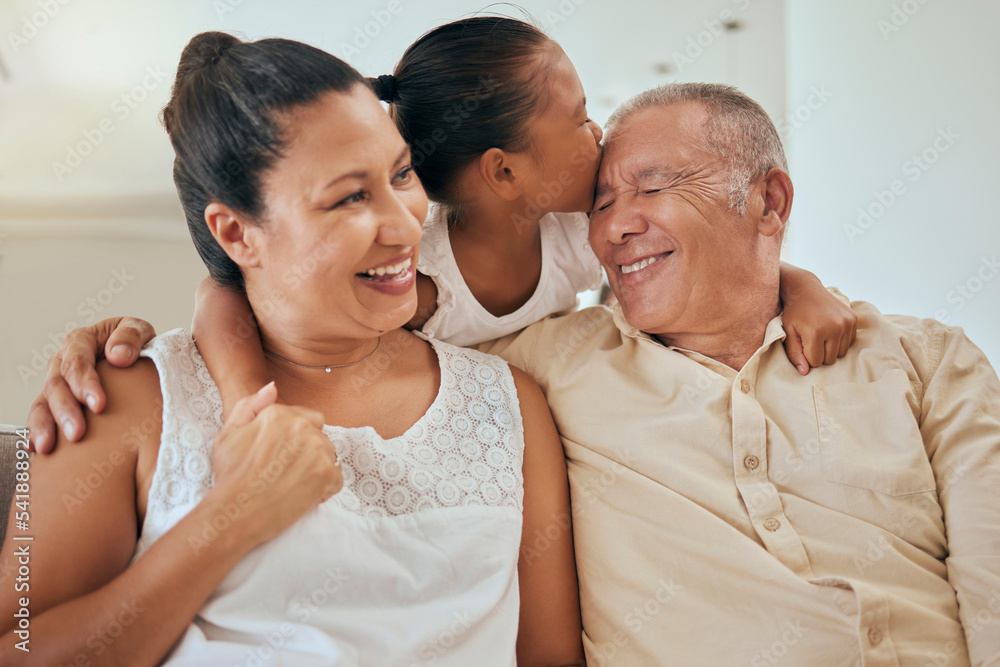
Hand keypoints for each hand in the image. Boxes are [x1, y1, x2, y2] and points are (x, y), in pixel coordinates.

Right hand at [27, 317, 156, 453]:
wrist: (136, 359)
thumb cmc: (136, 344)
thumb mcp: (140, 331)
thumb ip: (131, 336)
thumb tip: (118, 356)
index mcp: (82, 341)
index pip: (77, 360)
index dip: (85, 382)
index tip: (99, 405)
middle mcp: (63, 362)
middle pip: (57, 385)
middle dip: (65, 410)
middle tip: (77, 433)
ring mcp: (58, 383)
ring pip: (43, 402)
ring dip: (45, 425)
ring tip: (48, 446)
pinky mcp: (56, 402)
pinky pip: (41, 416)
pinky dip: (37, 431)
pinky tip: (38, 448)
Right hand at [209, 382, 342, 545]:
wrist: (235, 513)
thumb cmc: (230, 475)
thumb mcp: (228, 433)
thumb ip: (250, 405)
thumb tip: (273, 387)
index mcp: (279, 414)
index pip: (309, 419)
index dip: (297, 440)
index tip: (283, 457)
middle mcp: (301, 427)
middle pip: (321, 437)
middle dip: (309, 454)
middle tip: (287, 473)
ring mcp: (316, 449)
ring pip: (330, 456)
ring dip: (318, 469)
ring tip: (295, 484)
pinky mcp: (326, 473)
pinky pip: (337, 478)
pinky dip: (325, 489)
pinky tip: (305, 496)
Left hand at [783, 290, 857, 374]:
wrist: (806, 289)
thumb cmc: (794, 313)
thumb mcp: (789, 333)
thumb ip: (794, 354)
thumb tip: (805, 372)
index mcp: (816, 332)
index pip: (815, 362)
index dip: (807, 356)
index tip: (802, 344)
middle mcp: (835, 327)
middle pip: (830, 359)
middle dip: (819, 354)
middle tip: (811, 339)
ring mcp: (846, 322)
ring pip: (841, 353)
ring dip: (830, 349)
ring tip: (820, 335)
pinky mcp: (853, 319)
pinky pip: (849, 342)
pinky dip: (839, 341)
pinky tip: (830, 330)